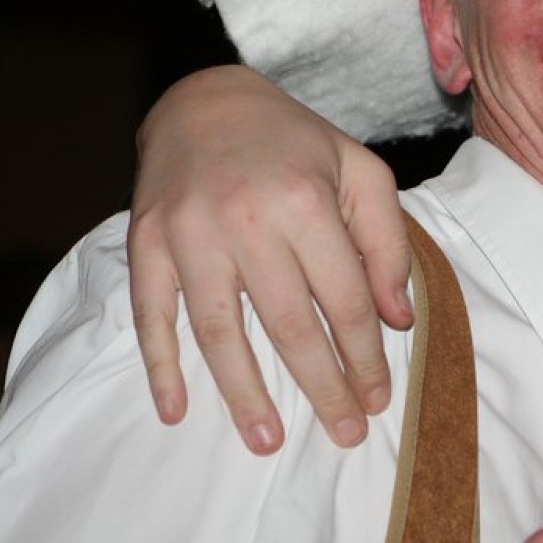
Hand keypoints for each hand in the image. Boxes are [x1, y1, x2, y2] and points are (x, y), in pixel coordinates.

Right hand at [128, 65, 412, 453]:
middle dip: (321, 386)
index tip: (379, 398)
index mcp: (305, 202)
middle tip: (345, 435)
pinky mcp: (145, 242)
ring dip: (243, 393)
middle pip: (289, 324)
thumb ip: (387, 243)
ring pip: (218, 330)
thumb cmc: (295, 143)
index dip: (364, 356)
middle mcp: (245, 220)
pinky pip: (150, 313)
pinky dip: (159, 366)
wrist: (203, 100)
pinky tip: (176, 409)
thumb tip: (398, 320)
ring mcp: (188, 233)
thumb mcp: (360, 172)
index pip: (344, 300)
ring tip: (266, 441)